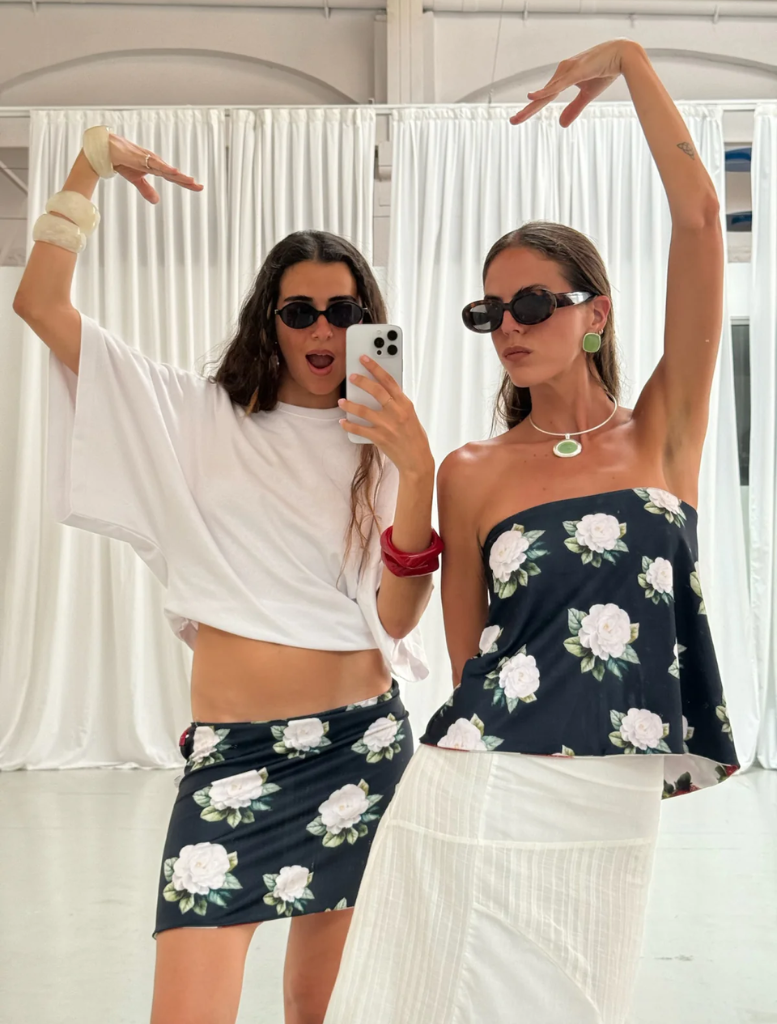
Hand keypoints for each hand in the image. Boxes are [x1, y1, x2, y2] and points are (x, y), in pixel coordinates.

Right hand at [108, 133, 203, 203]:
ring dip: (179, 175)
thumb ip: (147, 189)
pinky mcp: (142, 157)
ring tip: (191, 181)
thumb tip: (157, 201)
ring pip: (168, 169)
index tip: (198, 188)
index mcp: (156, 168)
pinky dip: (165, 168)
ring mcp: (150, 160)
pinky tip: (174, 171)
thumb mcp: (136, 179)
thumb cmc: (122, 161)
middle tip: (200, 187)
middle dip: (187, 181)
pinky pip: (156, 164)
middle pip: (174, 174)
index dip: (186, 183)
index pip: (174, 178)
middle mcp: (156, 163)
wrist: (108, 150)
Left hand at [339, 355, 433, 479]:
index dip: (376, 368)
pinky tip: (343, 422)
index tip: (365, 359)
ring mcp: (387, 425)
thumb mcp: (410, 415)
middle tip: (352, 376)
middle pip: (376, 391)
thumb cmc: (414, 436)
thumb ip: (397, 403)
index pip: (389, 380)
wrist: (417, 459)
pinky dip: (349, 425)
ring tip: (342, 401)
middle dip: (362, 381)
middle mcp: (397, 412)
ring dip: (350, 404)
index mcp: (405, 404)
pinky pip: (359, 429)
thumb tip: (381, 391)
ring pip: (363, 410)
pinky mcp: (380, 438)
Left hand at [510, 40, 634, 127]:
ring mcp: (567, 71)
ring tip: (518, 117)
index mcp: (563, 79)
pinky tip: (532, 96)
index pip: (544, 98)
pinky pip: (557, 85)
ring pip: (547, 92)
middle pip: (542, 96)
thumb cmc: (605, 71)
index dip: (531, 109)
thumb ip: (574, 108)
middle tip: (512, 122)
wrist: (622, 55)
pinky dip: (544, 91)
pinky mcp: (575, 71)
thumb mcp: (588, 95)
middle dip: (527, 110)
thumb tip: (560, 124)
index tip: (517, 119)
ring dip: (533, 105)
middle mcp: (561, 73)